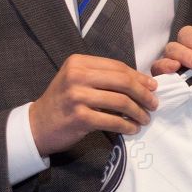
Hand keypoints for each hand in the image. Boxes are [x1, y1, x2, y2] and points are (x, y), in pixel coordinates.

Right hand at [29, 55, 159, 155]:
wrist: (37, 125)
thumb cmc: (63, 102)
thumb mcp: (77, 80)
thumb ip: (103, 77)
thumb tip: (141, 82)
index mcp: (78, 62)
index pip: (117, 67)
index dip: (138, 77)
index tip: (152, 86)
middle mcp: (77, 76)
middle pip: (122, 81)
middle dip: (143, 93)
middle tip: (154, 104)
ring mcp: (77, 96)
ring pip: (120, 101)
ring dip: (138, 111)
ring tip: (145, 118)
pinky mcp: (79, 117)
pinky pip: (112, 121)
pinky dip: (127, 125)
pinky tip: (132, 129)